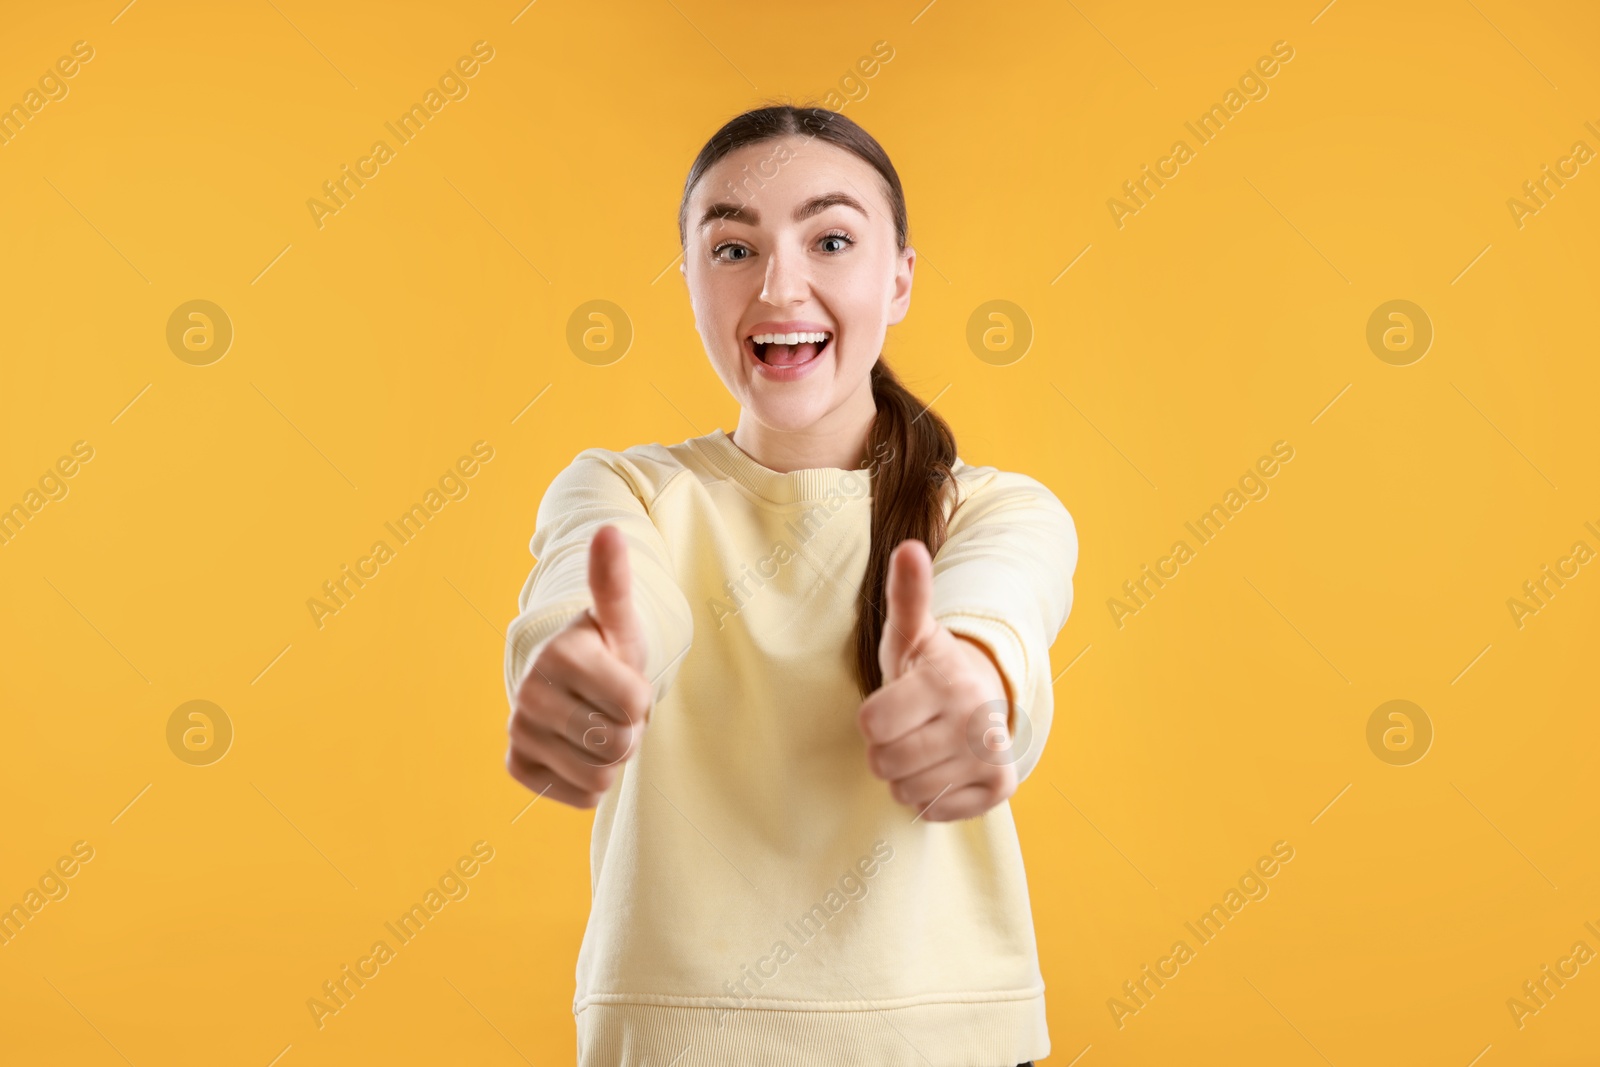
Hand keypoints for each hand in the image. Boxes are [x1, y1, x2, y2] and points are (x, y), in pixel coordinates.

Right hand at [506, 524, 654, 808]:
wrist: (567, 680)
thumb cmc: (604, 647)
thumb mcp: (617, 618)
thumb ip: (614, 580)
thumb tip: (610, 531)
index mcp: (560, 654)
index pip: (636, 704)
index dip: (642, 698)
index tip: (623, 680)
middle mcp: (529, 692)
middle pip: (618, 744)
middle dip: (628, 730)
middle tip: (611, 707)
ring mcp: (519, 730)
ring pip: (601, 777)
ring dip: (612, 758)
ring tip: (597, 726)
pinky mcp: (517, 765)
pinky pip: (581, 796)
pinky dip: (590, 780)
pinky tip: (578, 749)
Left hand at [857, 538, 1017, 821]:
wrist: (986, 696)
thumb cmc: (930, 666)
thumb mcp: (911, 631)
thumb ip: (907, 594)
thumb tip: (909, 547)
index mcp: (946, 681)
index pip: (871, 724)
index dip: (872, 717)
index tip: (892, 702)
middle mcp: (975, 721)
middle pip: (885, 762)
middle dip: (885, 748)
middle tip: (906, 727)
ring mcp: (991, 757)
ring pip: (907, 790)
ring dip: (905, 774)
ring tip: (923, 745)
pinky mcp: (1000, 788)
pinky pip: (934, 811)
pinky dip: (930, 796)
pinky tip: (943, 767)